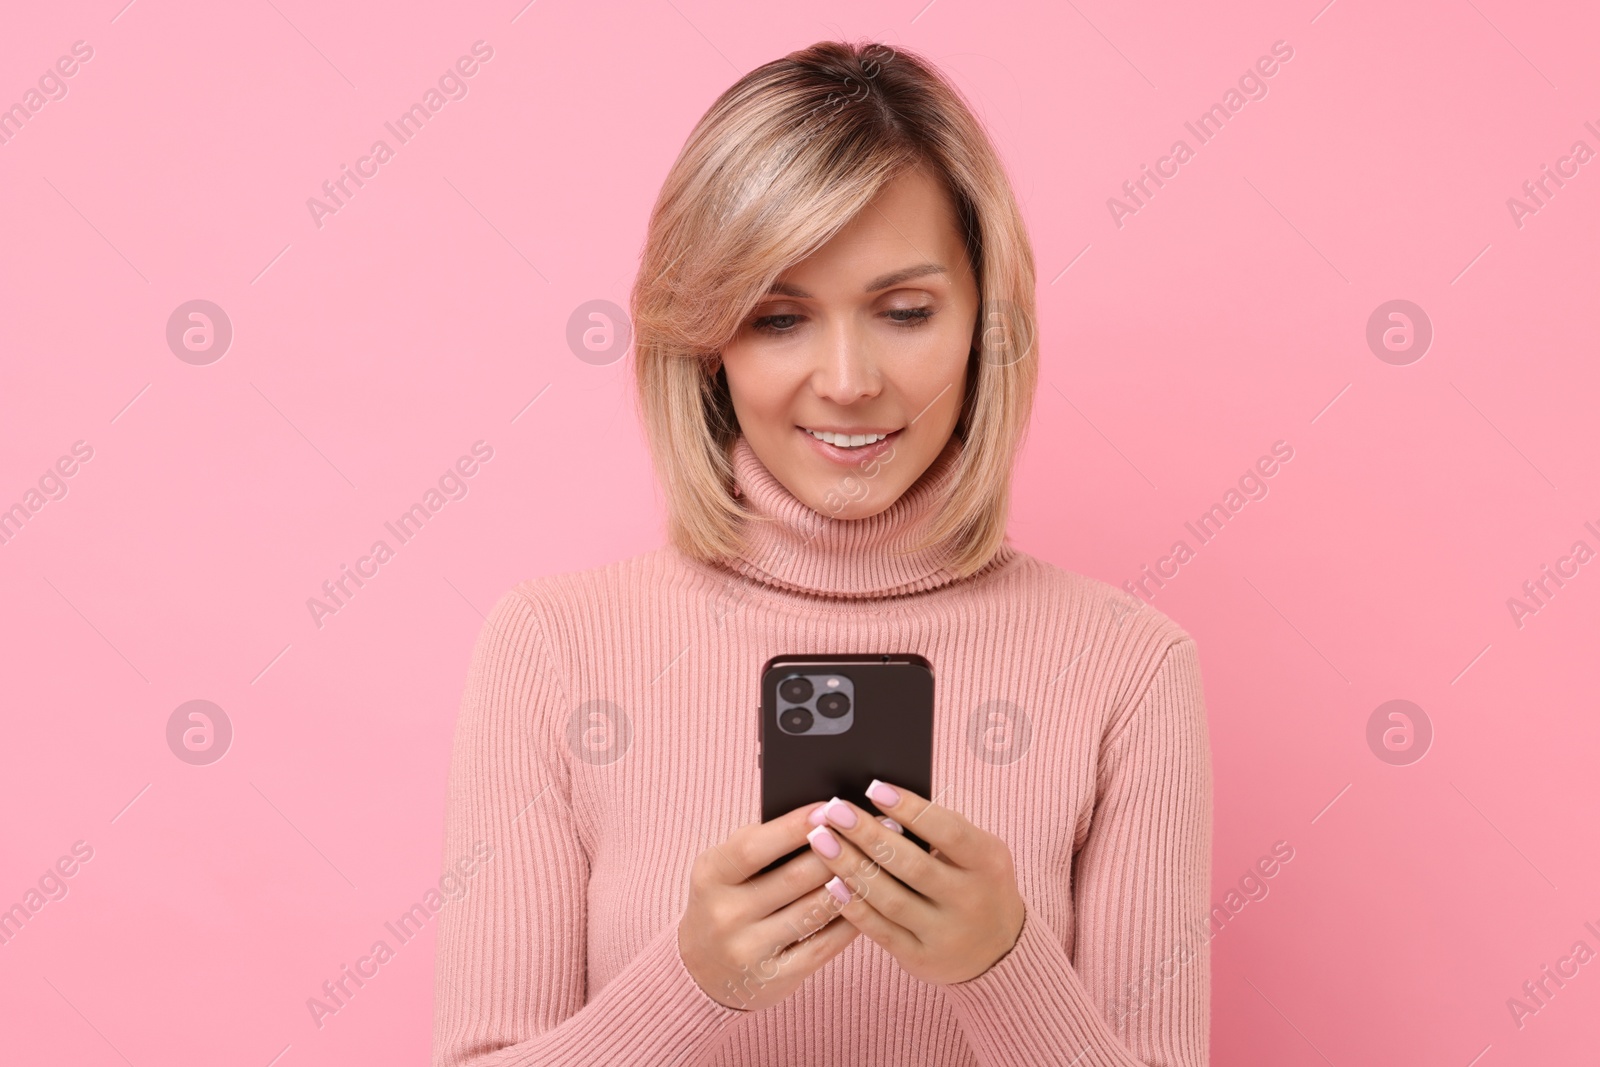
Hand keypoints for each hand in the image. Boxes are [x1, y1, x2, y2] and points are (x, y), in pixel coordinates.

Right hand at [678, 802, 862, 1010]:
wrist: (703, 971)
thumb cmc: (729, 899)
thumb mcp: (727, 869)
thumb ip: (763, 843)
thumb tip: (822, 815)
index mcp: (711, 876)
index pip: (754, 847)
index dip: (793, 826)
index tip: (829, 807)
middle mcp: (725, 914)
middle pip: (794, 877)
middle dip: (840, 850)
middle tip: (876, 828)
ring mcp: (749, 950)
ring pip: (815, 910)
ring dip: (852, 882)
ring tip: (880, 860)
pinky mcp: (774, 978)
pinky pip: (825, 944)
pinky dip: (851, 919)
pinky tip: (869, 900)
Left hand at [803, 782, 1024, 984]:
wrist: (999, 950)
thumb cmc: (976, 883)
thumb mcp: (977, 853)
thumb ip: (940, 831)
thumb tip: (881, 799)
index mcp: (988, 863)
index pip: (948, 832)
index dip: (910, 809)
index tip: (874, 788)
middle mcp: (970, 900)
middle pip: (913, 865)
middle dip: (868, 835)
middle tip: (834, 811)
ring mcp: (947, 934)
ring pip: (891, 900)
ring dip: (852, 868)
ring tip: (822, 841)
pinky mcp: (923, 959)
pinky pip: (882, 932)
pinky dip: (855, 907)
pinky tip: (831, 884)